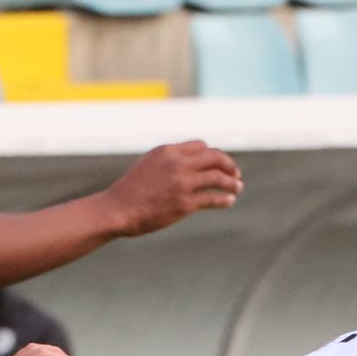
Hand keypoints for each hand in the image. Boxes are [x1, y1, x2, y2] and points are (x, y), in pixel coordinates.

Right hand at [101, 141, 243, 237]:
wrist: (118, 209)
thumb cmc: (131, 190)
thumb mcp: (149, 165)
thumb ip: (169, 161)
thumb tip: (189, 164)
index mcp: (168, 151)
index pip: (201, 146)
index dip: (212, 154)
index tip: (218, 163)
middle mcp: (177, 163)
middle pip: (214, 158)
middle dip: (229, 164)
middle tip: (236, 173)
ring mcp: (182, 183)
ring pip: (218, 177)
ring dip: (232, 182)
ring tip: (238, 187)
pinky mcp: (185, 203)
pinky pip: (213, 198)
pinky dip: (224, 199)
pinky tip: (229, 200)